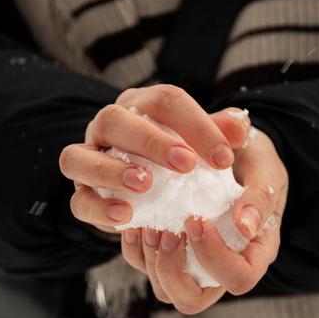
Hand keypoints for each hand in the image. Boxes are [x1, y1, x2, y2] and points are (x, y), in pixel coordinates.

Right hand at [59, 84, 248, 233]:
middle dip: (150, 141)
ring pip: (78, 156)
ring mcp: (87, 159)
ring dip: (111, 170)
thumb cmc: (182, 160)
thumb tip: (240, 128)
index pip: (164, 100)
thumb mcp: (206, 145)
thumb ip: (222, 134)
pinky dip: (99, 209)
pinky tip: (125, 216)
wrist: (155, 190)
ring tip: (145, 185)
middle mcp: (107, 127)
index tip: (225, 157)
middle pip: (115, 119)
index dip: (196, 125)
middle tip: (187, 165)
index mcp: (141, 105)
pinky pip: (78, 201)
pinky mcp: (81, 195)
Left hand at [120, 127, 287, 313]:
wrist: (228, 145)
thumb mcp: (266, 168)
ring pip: (165, 289)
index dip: (215, 258)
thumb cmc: (253, 159)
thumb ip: (261, 196)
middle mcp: (222, 266)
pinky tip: (136, 222)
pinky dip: (135, 249)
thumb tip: (245, 226)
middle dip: (173, 269)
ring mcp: (192, 261)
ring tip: (150, 225)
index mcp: (254, 252)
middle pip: (193, 299)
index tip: (197, 220)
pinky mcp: (168, 249)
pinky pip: (144, 265)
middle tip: (167, 231)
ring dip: (152, 260)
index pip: (239, 279)